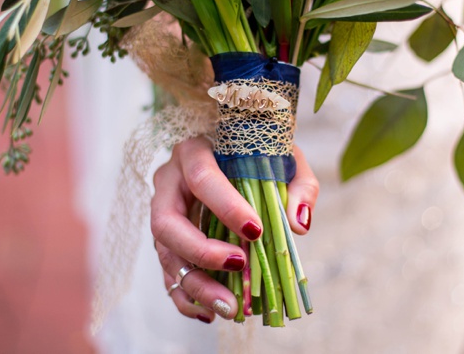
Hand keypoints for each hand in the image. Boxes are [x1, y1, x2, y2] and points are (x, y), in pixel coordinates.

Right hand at [151, 137, 318, 322]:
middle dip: (201, 251)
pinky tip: (210, 312)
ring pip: (165, 253)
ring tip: (229, 307)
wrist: (236, 153)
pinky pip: (167, 272)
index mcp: (194, 152)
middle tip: (238, 265)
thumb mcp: (284, 158)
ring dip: (196, 284)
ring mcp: (163, 212)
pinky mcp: (167, 239)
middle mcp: (169, 182)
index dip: (225, 206)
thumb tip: (298, 224)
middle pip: (166, 222)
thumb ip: (299, 185)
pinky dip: (186, 297)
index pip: (201, 178)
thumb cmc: (258, 154)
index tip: (255, 230)